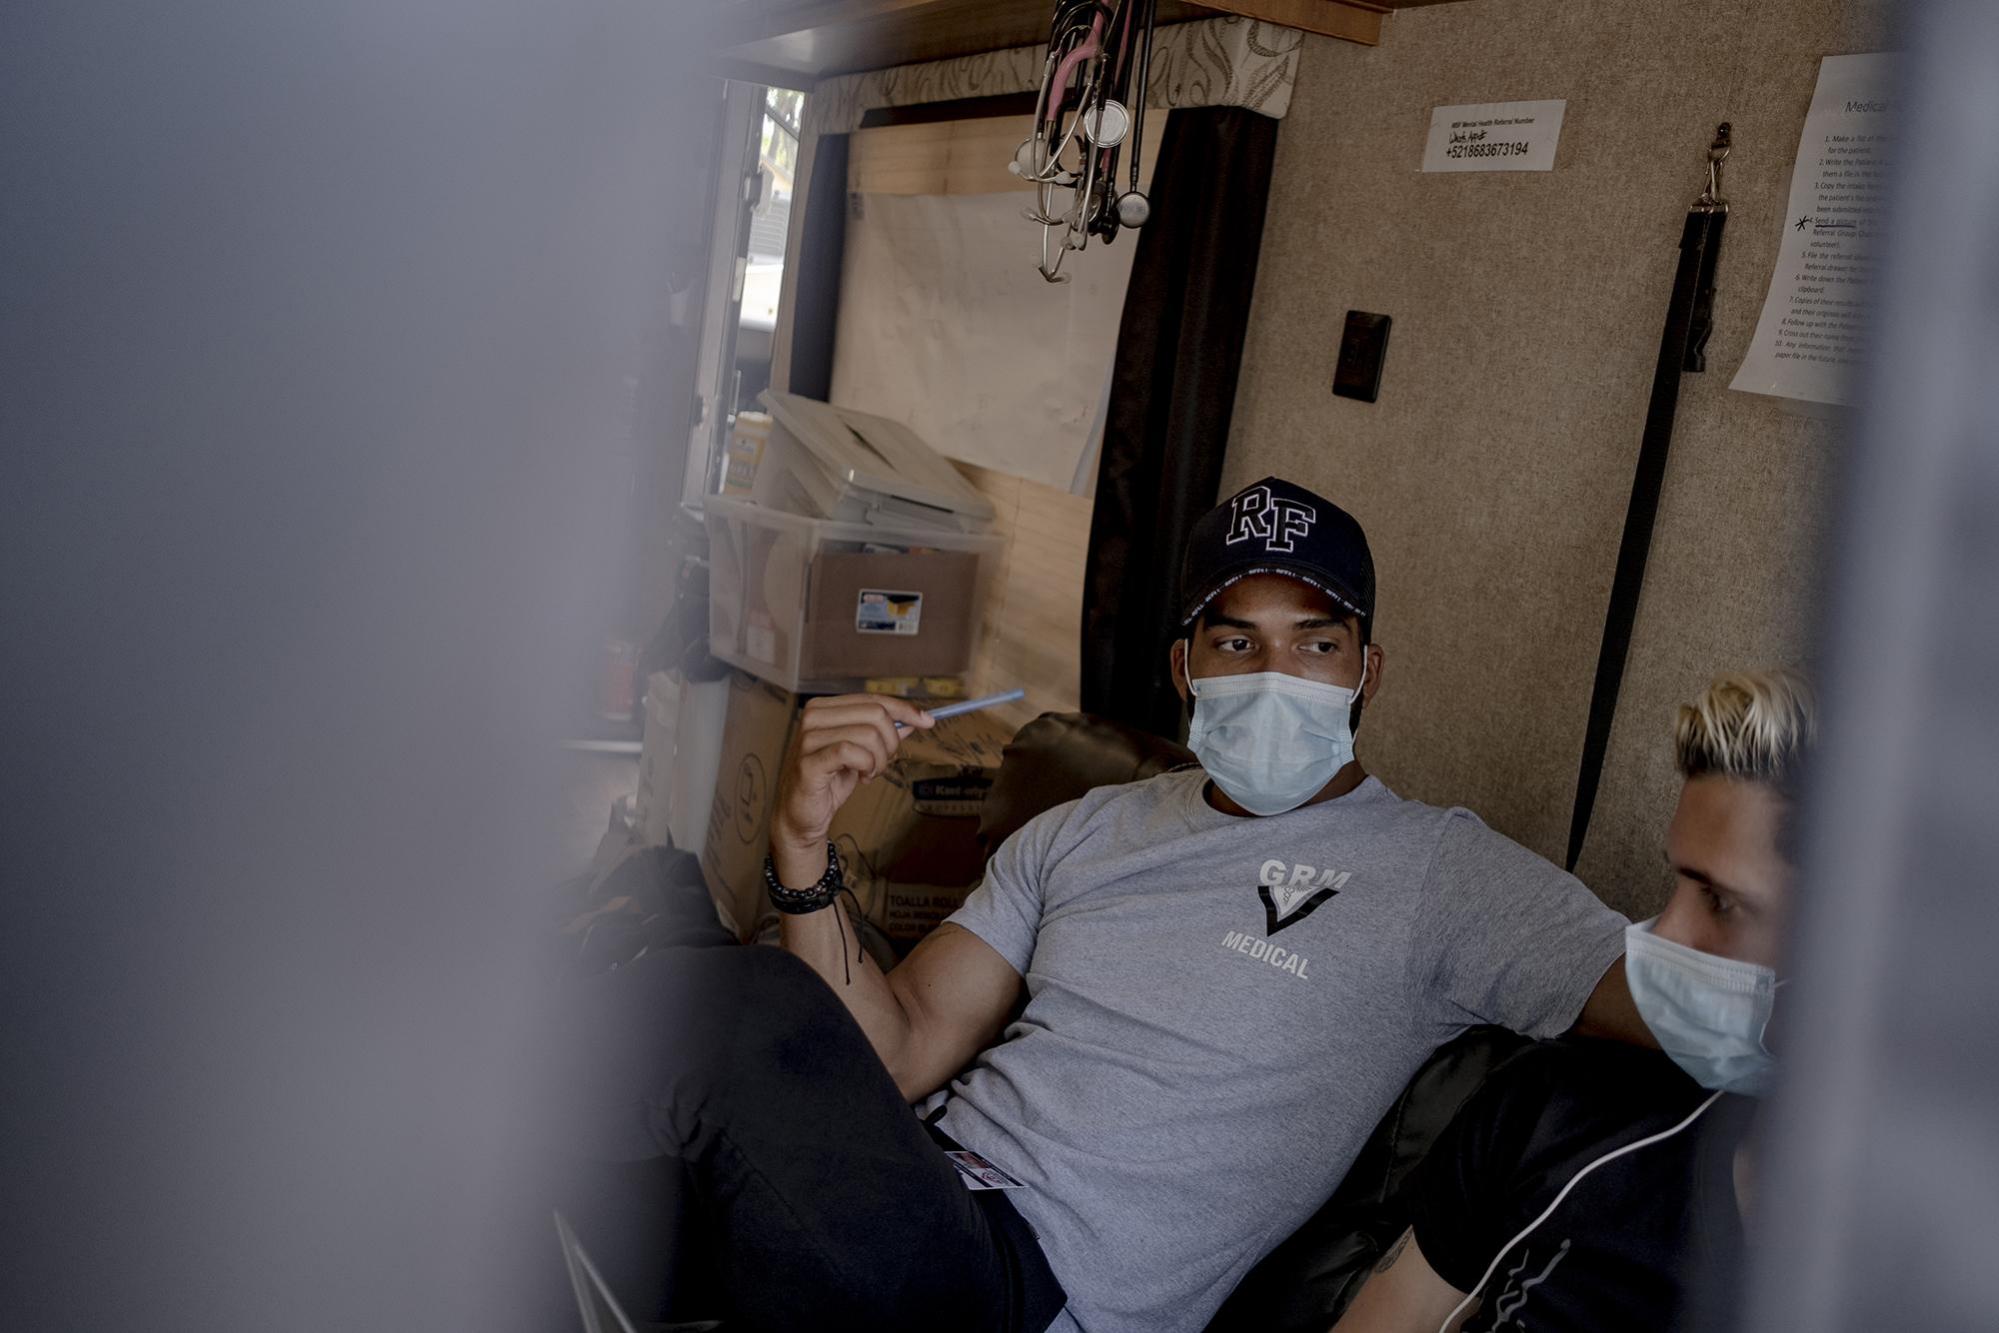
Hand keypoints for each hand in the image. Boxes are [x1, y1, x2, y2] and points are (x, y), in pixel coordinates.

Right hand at [770, 694, 933, 886]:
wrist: (801, 815)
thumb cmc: (828, 781)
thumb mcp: (861, 753)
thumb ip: (882, 735)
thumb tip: (913, 721)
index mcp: (824, 708)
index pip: (873, 699)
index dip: (904, 709)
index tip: (927, 721)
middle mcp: (813, 716)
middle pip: (875, 714)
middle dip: (890, 742)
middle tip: (883, 763)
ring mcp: (808, 738)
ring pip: (867, 734)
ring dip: (878, 760)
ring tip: (869, 773)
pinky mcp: (809, 761)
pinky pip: (852, 753)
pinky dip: (866, 766)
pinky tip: (861, 778)